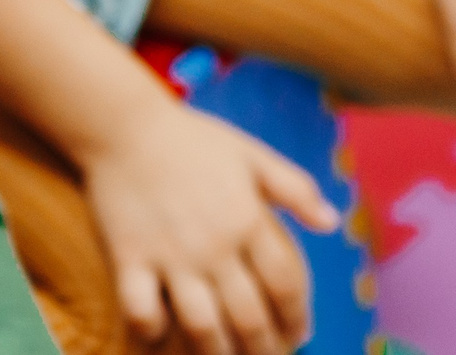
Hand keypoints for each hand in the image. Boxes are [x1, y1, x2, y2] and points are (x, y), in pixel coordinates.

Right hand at [80, 95, 338, 354]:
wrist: (122, 123)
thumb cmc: (192, 139)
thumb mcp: (251, 154)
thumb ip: (295, 188)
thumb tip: (332, 223)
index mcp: (247, 219)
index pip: (286, 285)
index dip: (298, 317)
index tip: (300, 333)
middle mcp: (213, 244)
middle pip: (249, 317)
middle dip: (265, 349)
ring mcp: (170, 254)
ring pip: (202, 325)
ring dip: (218, 352)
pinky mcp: (130, 256)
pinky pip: (142, 309)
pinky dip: (153, 329)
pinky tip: (161, 336)